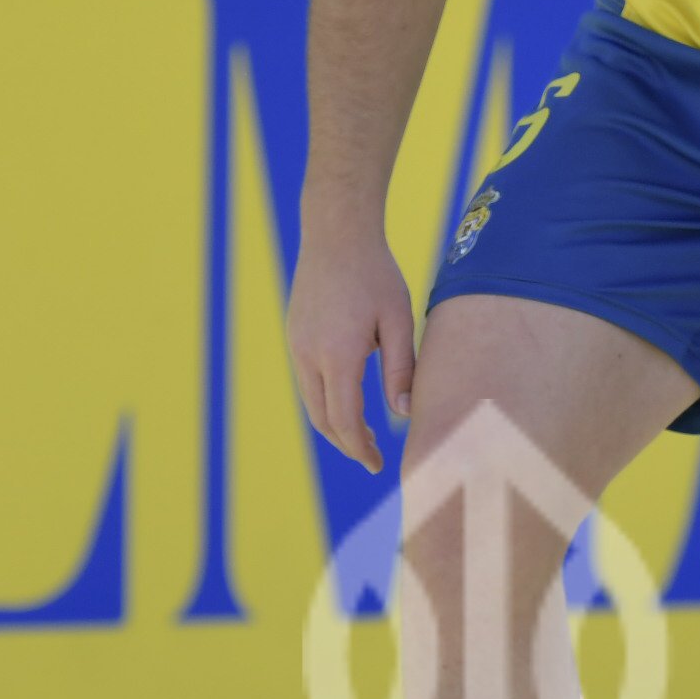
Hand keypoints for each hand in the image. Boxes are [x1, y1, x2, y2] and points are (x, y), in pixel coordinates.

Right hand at [286, 225, 414, 474]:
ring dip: (334, 424)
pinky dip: (326, 401)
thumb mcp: (398, 320)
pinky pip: (307, 380)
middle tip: (372, 457)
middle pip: (323, 418)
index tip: (378, 465)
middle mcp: (309, 354)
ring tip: (362, 435)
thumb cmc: (376, 275)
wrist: (336, 234)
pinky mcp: (295, 336)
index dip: (359, 448)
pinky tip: (348, 401)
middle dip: (346, 443)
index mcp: (337, 355)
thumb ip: (401, 369)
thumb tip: (404, 415)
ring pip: (311, 401)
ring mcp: (297, 345)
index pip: (344, 420)